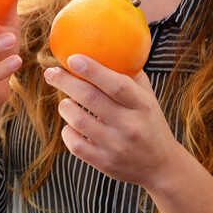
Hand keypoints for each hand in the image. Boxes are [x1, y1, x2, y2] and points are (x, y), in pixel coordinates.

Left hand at [42, 54, 178, 187]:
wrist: (161, 166)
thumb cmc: (149, 122)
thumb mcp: (147, 97)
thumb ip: (129, 74)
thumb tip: (106, 45)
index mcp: (142, 105)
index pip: (116, 84)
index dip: (93, 69)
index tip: (72, 57)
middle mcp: (130, 125)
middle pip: (90, 98)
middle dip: (65, 81)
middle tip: (51, 73)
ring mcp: (117, 146)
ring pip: (77, 120)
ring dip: (64, 106)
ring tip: (65, 102)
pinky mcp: (105, 163)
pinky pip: (74, 144)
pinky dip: (67, 131)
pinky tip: (71, 125)